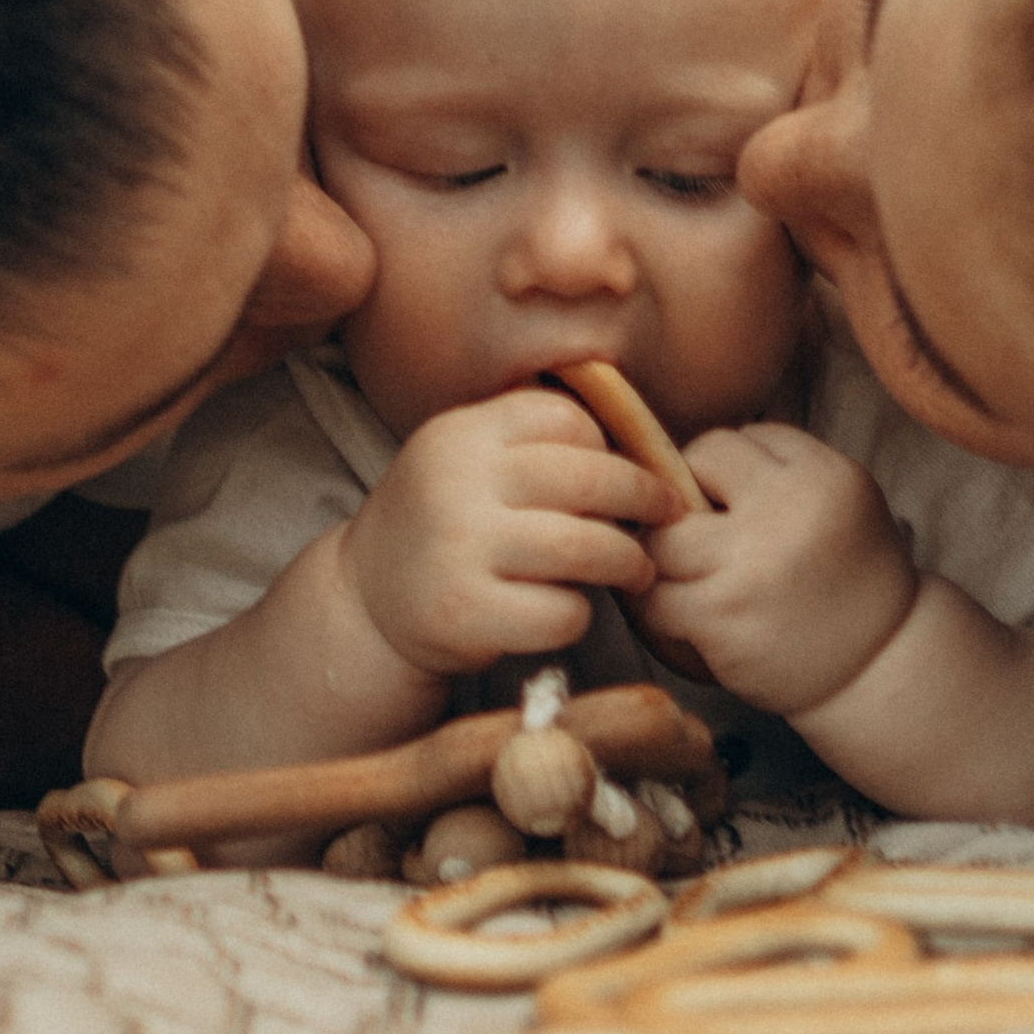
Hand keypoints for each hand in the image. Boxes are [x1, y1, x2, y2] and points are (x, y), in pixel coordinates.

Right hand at [338, 387, 681, 677]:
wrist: (366, 599)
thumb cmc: (444, 524)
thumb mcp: (466, 460)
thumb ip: (532, 443)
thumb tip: (640, 446)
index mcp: (462, 433)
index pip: (565, 418)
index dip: (607, 446)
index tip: (624, 472)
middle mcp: (457, 483)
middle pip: (591, 478)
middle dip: (646, 498)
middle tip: (667, 515)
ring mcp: (460, 549)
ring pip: (590, 548)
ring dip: (629, 562)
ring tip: (636, 570)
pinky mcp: (466, 614)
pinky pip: (564, 612)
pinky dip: (579, 614)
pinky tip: (565, 610)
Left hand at [636, 422, 919, 714]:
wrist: (878, 664)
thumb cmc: (845, 579)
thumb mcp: (839, 499)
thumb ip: (776, 469)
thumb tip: (675, 458)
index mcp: (822, 474)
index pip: (732, 439)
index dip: (723, 475)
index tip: (738, 510)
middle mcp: (785, 510)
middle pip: (691, 470)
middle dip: (691, 505)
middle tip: (708, 543)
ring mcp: (748, 564)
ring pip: (662, 536)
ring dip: (668, 558)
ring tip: (693, 579)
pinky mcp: (719, 616)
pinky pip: (653, 597)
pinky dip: (659, 608)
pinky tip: (686, 616)